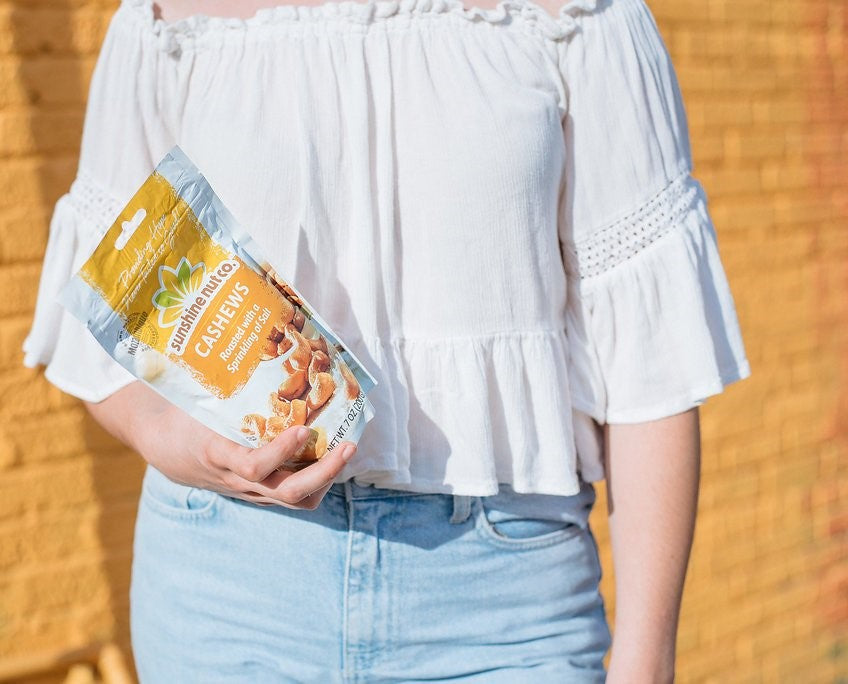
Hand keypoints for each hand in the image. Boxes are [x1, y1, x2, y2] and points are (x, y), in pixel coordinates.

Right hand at [85, 381, 356, 510]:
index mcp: (218, 454)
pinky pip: (294, 495)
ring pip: (296, 499)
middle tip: (348, 446)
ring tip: (347, 449)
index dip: (279, 452)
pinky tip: (332, 453)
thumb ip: (219, 379)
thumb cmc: (184, 412)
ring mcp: (250, 489)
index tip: (301, 430)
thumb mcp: (196, 396)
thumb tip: (243, 333)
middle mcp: (237, 478)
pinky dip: (317, 478)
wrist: (161, 445)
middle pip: (287, 492)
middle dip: (324, 472)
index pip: (252, 466)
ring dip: (327, 477)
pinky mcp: (259, 491)